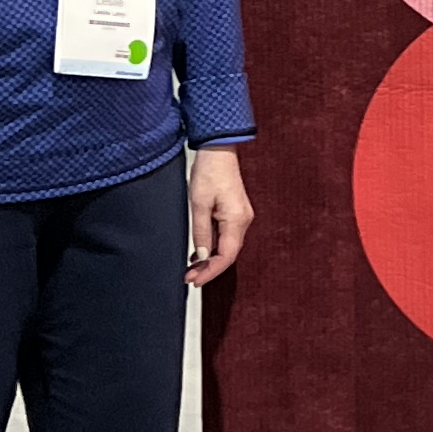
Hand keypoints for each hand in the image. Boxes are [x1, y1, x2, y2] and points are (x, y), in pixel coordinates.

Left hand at [187, 147, 251, 287]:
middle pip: (228, 254)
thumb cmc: (209, 172)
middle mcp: (243, 221)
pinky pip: (225, 235)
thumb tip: (201, 256)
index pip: (226, 256)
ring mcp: (241, 217)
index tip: (195, 280)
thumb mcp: (199, 203)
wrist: (218, 150)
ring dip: (210, 258)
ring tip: (191, 268)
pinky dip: (212, 246)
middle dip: (209, 268)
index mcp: (236, 220)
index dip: (211, 271)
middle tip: (189, 278)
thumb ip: (200, 232)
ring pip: (226, 246)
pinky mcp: (235, 212)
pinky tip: (199, 252)